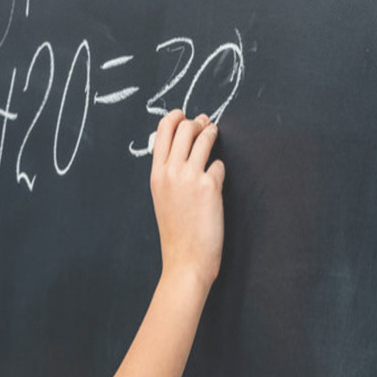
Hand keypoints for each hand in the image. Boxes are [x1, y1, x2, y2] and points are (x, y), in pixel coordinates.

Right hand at [149, 109, 224, 291]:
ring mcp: (190, 177)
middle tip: (205, 125)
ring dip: (211, 134)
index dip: (175, 117)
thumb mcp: (162, 198)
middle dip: (197, 122)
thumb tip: (181, 148)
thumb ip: (167, 173)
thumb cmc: (176, 233)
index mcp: (156, 174)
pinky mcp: (210, 185)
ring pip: (204, 137)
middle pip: (184, 127)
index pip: (163, 130)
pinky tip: (217, 181)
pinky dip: (220, 169)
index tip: (184, 115)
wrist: (186, 260)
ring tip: (214, 135)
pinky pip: (219, 164)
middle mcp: (171, 171)